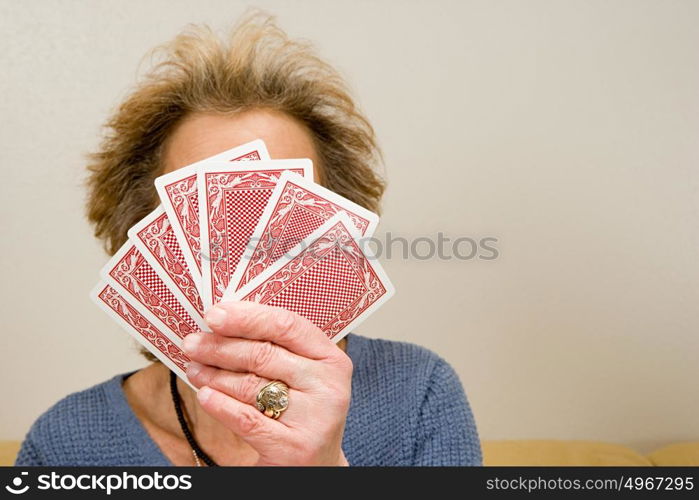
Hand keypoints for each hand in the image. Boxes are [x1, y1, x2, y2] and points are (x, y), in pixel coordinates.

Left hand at [181, 301, 352, 465]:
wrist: (317, 466)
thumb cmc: (301, 412)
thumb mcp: (301, 376)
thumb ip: (276, 349)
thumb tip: (225, 321)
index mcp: (331, 359)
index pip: (287, 325)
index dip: (248, 316)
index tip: (214, 314)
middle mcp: (328, 386)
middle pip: (264, 354)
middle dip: (220, 346)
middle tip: (192, 343)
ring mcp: (314, 418)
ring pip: (251, 385)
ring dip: (215, 375)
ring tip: (194, 369)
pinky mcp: (294, 447)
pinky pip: (246, 419)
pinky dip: (220, 405)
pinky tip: (204, 395)